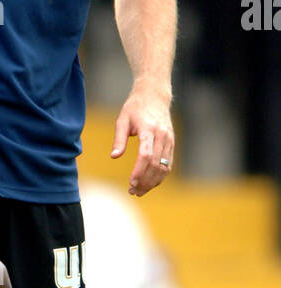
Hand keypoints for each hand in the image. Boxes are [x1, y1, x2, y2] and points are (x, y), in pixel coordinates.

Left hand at [110, 81, 173, 195]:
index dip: (139, 171)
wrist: (155, 95)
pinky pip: (168, 164)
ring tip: (140, 191)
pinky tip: (150, 183)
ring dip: (153, 182)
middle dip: (145, 181)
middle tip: (133, 191)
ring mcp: (169, 140)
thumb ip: (119, 139)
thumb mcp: (122, 120)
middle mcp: (162, 135)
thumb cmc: (135, 107)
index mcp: (149, 129)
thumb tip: (114, 156)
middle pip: (156, 164)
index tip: (131, 183)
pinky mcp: (172, 143)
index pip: (146, 155)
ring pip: (164, 167)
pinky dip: (160, 176)